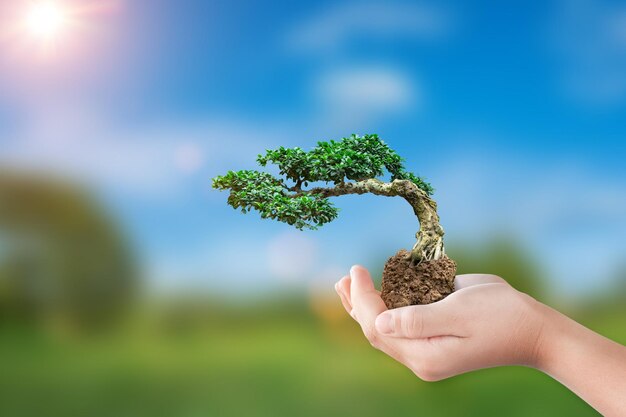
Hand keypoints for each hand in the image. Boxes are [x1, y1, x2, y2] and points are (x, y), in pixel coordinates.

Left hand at [335, 266, 546, 380]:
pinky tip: (377, 292)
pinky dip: (385, 307)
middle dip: (356, 303)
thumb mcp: (459, 313)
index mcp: (424, 355)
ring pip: (385, 330)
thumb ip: (418, 319)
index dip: (362, 298)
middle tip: (341, 277)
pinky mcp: (434, 339)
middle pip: (375, 331)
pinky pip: (400, 325)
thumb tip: (381, 321)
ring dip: (365, 306)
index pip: (378, 327)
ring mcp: (427, 350)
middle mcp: (421, 357)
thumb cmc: (501, 317)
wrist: (533, 331)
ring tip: (347, 284)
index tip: (356, 270)